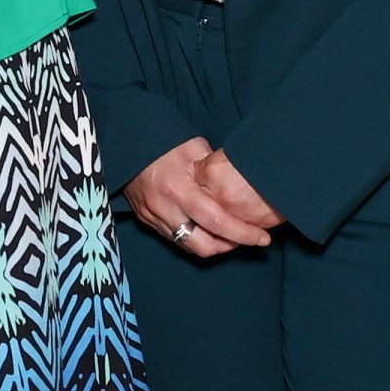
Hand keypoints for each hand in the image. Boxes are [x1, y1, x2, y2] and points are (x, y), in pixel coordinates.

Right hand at [122, 138, 281, 258]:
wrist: (127, 144)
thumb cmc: (162, 144)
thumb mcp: (193, 148)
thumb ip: (215, 167)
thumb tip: (242, 178)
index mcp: (179, 189)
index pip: (216, 222)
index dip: (243, 234)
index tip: (262, 237)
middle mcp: (165, 208)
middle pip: (203, 245)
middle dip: (230, 247)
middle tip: (249, 238)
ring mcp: (154, 217)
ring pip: (189, 247)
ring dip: (213, 245)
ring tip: (231, 235)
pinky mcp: (147, 220)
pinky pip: (176, 240)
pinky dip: (195, 239)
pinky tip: (208, 230)